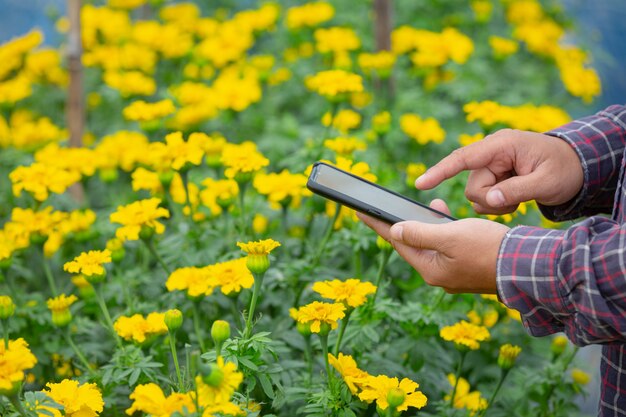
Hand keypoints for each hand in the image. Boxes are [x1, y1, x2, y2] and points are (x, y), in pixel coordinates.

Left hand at [357, 200, 508, 293]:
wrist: (527, 266)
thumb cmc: (488, 248)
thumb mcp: (449, 236)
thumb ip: (418, 232)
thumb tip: (394, 230)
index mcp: (430, 270)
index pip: (397, 242)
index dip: (378, 225)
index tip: (360, 212)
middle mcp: (439, 275)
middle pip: (412, 245)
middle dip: (405, 223)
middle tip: (392, 207)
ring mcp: (453, 274)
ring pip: (432, 245)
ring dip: (428, 224)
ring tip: (433, 207)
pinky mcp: (467, 269)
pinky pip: (447, 248)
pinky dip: (444, 232)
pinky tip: (450, 219)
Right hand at [414, 129, 583, 214]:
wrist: (579, 167)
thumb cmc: (566, 169)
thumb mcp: (547, 182)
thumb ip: (517, 191)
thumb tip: (489, 200)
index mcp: (502, 145)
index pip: (463, 158)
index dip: (440, 171)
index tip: (420, 184)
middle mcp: (492, 152)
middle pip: (472, 185)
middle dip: (491, 200)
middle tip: (515, 203)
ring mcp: (492, 165)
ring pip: (476, 194)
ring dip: (495, 204)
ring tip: (519, 200)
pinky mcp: (494, 176)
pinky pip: (483, 197)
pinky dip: (497, 204)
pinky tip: (515, 200)